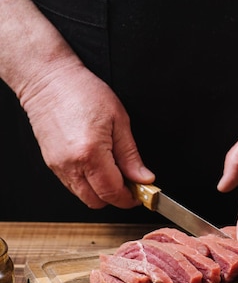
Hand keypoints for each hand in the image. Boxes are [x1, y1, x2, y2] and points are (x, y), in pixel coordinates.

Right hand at [22, 62, 154, 208]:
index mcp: (91, 154)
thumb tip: (144, 178)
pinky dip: (87, 183)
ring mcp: (58, 166)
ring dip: (100, 192)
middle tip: (130, 182)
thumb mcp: (119, 120)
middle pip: (97, 201)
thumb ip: (131, 155)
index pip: (113, 192)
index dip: (130, 198)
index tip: (140, 192)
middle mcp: (71, 165)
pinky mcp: (51, 164)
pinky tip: (96, 166)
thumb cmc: (83, 92)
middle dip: (116, 197)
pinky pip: (71, 185)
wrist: (49, 81)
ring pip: (83, 196)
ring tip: (113, 171)